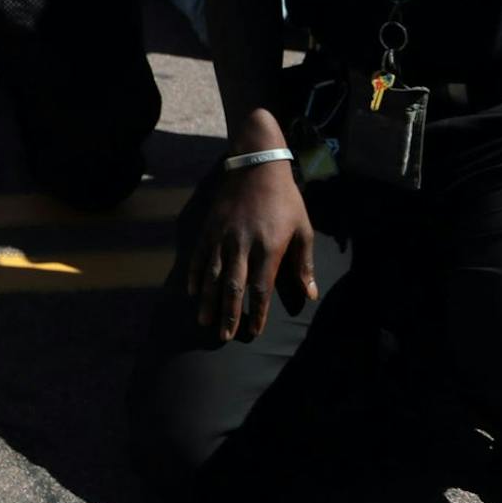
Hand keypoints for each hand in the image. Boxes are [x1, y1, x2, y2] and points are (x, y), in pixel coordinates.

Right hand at [189, 161, 318, 340]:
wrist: (257, 166)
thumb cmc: (285, 200)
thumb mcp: (303, 229)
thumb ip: (304, 264)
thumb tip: (310, 294)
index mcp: (268, 248)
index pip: (260, 290)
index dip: (256, 314)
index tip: (252, 333)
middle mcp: (242, 246)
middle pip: (232, 287)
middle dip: (228, 314)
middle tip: (223, 336)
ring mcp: (222, 236)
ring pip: (212, 274)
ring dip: (207, 300)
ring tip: (204, 321)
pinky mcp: (210, 227)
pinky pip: (199, 255)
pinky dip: (195, 274)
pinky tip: (192, 291)